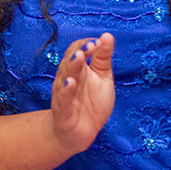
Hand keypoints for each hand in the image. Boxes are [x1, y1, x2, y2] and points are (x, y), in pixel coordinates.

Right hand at [49, 33, 114, 153]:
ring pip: (65, 77)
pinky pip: (63, 99)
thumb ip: (103, 58)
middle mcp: (67, 78)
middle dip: (80, 51)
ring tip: (80, 56)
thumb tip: (107, 35)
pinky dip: (66, 90)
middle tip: (92, 45)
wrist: (80, 133)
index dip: (87, 44)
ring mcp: (64, 94)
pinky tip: (70, 82)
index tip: (100, 41)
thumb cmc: (91, 103)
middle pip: (70, 60)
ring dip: (72, 66)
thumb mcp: (103, 77)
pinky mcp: (63, 111)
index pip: (77, 50)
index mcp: (77, 69)